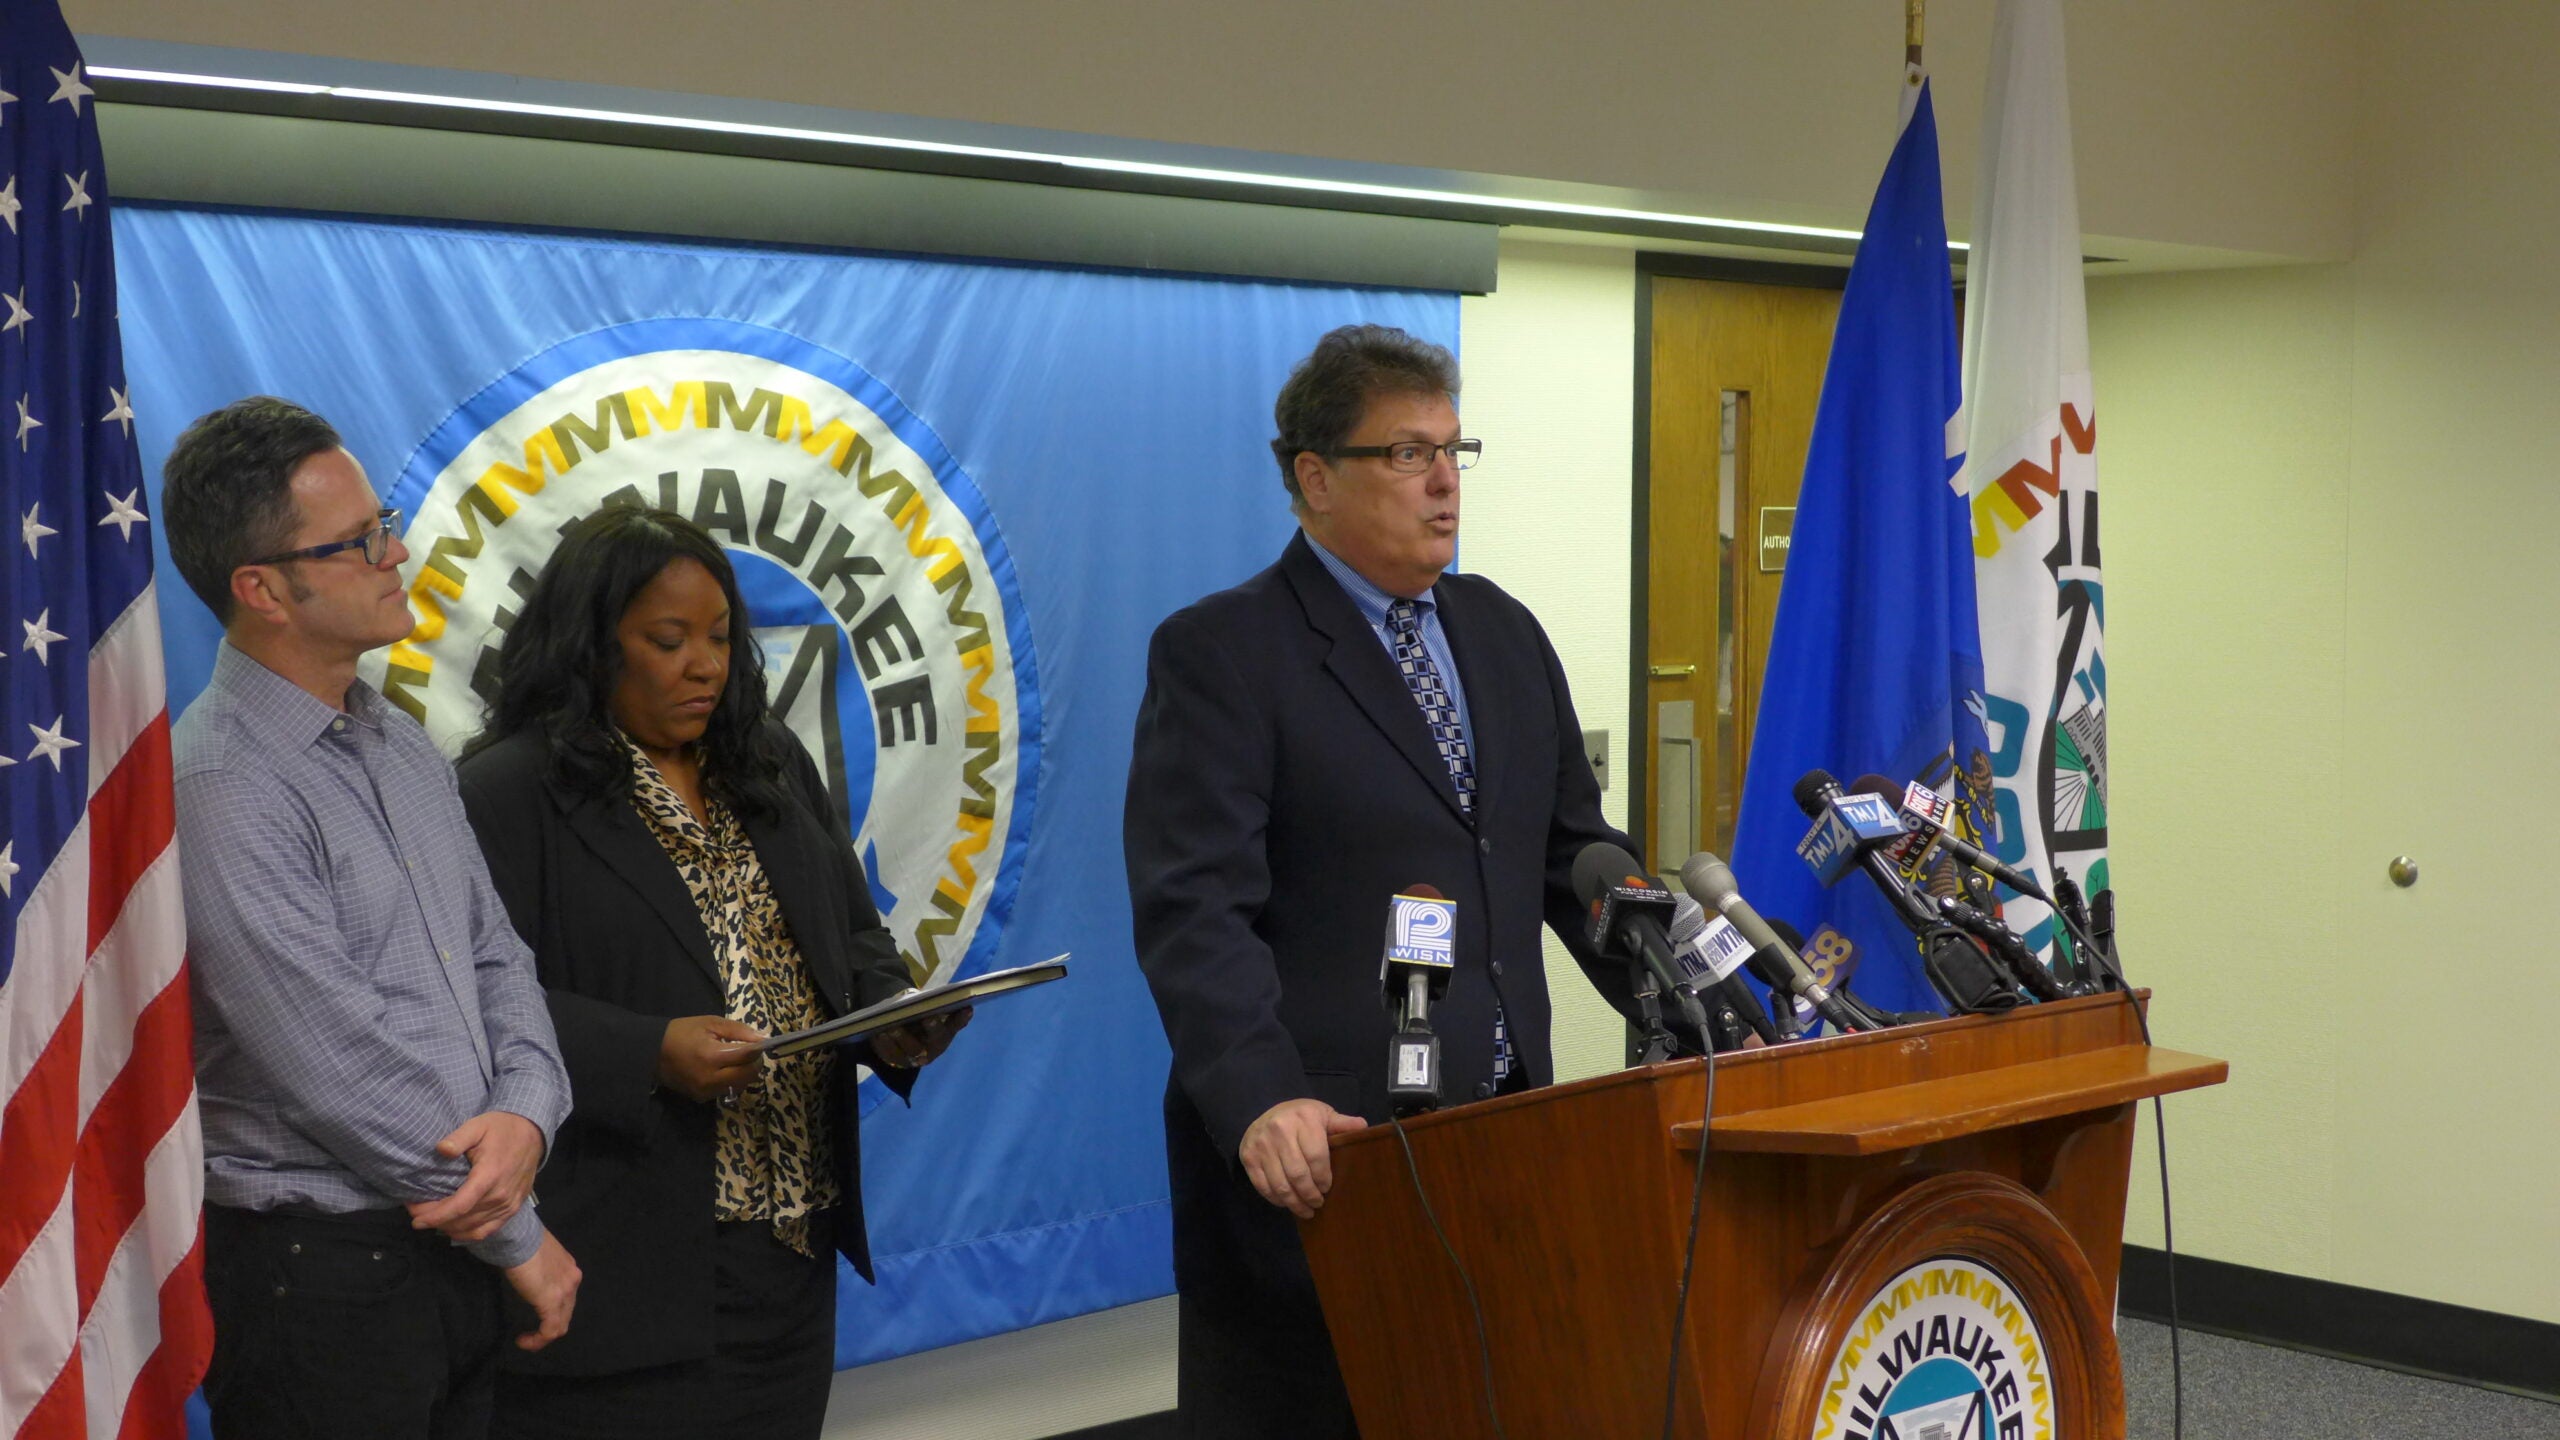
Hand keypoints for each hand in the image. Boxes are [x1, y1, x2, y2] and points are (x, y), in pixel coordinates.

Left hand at [406, 1111, 543, 1241]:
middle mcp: (500, 1195)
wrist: (533, 1135)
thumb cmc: (501, 1129)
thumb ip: (459, 1138)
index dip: (436, 1216)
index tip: (416, 1219)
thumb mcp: (478, 1126)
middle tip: (416, 1215)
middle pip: (462, 1219)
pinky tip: (453, 1229)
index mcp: (490, 1175)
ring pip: (473, 1228)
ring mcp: (508, 1205)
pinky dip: (468, 1234)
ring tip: (431, 1220)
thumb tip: (441, 1150)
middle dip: (436, 1221)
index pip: (459, 1205)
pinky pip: (488, 1230)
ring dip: (449, 1228)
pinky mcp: (512, 1209)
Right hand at [501, 1227, 580, 1351]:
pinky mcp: (552, 1302)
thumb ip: (536, 1270)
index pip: (566, 1295)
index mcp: (568, 1268)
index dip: (552, 1309)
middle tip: (531, 1332)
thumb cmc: (519, 1242)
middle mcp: (573, 1279)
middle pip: (566, 1311)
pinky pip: (550, 1330)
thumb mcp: (534, 1257)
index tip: (532, 1313)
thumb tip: (525, 1277)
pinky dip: (538, 1340)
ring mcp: (566, 1291)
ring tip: (526, 1340)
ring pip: (560, 1324)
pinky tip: (523, 1341)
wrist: (518, 1237)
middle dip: (549, 1325)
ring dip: (543, 1336)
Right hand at [657, 1015, 765, 1102]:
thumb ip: (738, 1030)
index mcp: (712, 1056)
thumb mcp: (710, 1023)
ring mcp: (706, 1091)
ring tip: (735, 1059)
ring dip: (745, 1073)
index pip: (747, 1056)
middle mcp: (711, 1078)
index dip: (758, 1049)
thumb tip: (762, 1038)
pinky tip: (724, 1069)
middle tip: (749, 1052)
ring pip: (741, 1085)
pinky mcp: (702, 1098)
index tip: (761, 1042)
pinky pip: (728, 1090)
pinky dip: (732, 1080)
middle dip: (754, 1063)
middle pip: (748, 1075)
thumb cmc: (682, 1032)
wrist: (653, 1052)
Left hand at [871, 1005, 971, 1068]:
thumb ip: (938, 1006)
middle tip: (927, 1017)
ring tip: (890, 1027)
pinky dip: (884, 1045)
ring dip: (901, 1039)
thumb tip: (954, 1003)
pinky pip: (890, 1055)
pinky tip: (877, 1034)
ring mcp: (915, 1058)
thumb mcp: (930, 1009)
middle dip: (932, 1028)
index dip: (961, 1019)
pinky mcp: (897, 1061)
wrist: (903, 1030)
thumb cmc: (920, 1014)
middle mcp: (933, 1049)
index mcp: (946, 1033)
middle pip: (935, 1039)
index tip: (966, 1008)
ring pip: (910, 1050)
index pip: (956, 1025)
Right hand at [1238, 1098, 1368, 1218]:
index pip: (1316, 1156)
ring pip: (1280, 1184)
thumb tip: (1364, 1128)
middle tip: (1318, 1203)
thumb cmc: (1300, 1117)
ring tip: (1306, 1210)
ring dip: (1295, 1202)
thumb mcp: (1322, 1114)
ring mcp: (1261, 1145)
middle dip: (1310, 1194)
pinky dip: (1276, 1199)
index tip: (1327, 1188)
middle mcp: (1279, 1131)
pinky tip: (1287, 1203)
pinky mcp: (1248, 1157)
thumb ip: (1341, 1124)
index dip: (1323, 1177)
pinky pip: (1263, 1186)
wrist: (1263, 1111)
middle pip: (1298, 1174)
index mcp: (1303, 1119)